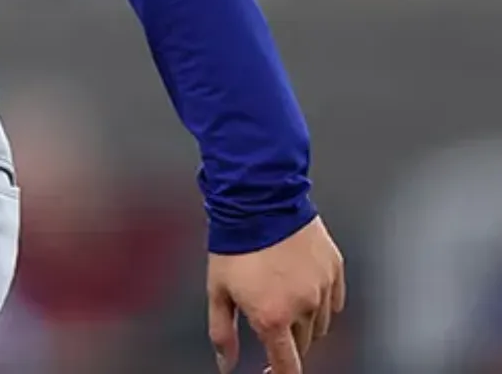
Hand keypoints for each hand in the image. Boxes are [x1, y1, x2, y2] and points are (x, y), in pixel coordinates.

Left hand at [207, 216, 345, 373]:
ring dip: (304, 319)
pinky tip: (302, 283)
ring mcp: (322, 288)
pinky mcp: (335, 269)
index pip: (286, 366)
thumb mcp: (217, 288)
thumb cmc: (235, 240)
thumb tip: (226, 362)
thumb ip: (222, 331)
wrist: (257, 197)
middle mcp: (304, 307)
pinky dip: (321, 300)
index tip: (271, 373)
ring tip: (282, 292)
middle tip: (270, 317)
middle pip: (303, 344)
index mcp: (273, 317)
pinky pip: (334, 300)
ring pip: (320, 324)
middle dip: (287, 339)